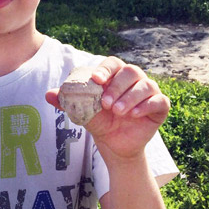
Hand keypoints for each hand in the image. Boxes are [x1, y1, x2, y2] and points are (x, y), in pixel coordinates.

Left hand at [46, 57, 169, 161]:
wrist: (114, 145)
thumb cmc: (100, 122)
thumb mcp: (82, 112)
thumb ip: (67, 101)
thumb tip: (48, 94)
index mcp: (116, 76)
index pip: (113, 64)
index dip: (105, 69)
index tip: (96, 80)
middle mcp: (135, 80)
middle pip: (131, 71)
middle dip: (117, 86)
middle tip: (105, 103)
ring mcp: (149, 92)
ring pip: (146, 85)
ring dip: (130, 97)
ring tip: (117, 111)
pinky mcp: (160, 107)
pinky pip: (159, 100)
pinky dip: (147, 105)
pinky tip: (134, 114)